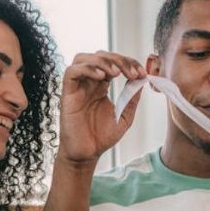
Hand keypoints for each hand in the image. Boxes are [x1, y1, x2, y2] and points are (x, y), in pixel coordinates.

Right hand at [58, 51, 145, 165]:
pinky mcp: (67, 94)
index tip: (142, 73)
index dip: (128, 63)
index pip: (113, 63)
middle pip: (100, 56)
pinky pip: (71, 72)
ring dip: (103, 60)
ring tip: (117, 72)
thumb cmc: (101, 137)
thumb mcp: (124, 117)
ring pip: (83, 58)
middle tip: (133, 73)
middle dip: (119, 59)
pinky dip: (87, 69)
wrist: (87, 154)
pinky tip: (102, 77)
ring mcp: (77, 87)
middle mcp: (88, 83)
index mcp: (100, 86)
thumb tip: (142, 80)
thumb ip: (132, 98)